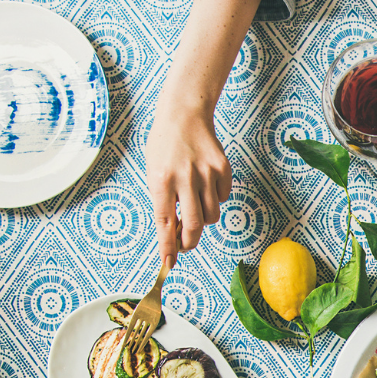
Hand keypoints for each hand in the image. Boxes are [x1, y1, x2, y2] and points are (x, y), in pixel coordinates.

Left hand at [146, 105, 231, 266]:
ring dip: (204, 218)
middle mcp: (184, 177)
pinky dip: (215, 198)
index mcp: (161, 180)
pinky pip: (222, 197)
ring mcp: (206, 173)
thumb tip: (173, 233)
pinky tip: (206, 183)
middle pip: (194, 225)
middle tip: (186, 245)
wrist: (184, 113)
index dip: (167, 246)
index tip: (168, 264)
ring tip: (194, 203)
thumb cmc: (164, 145)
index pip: (165, 222)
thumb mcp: (154, 172)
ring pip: (211, 215)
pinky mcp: (223, 168)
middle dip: (190, 241)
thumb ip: (163, 201)